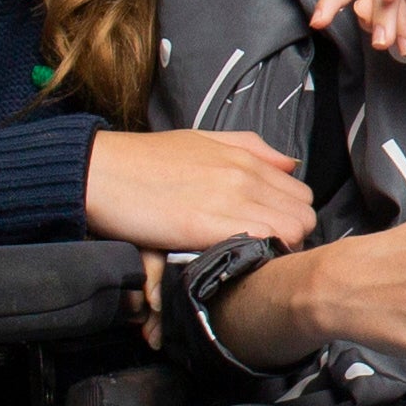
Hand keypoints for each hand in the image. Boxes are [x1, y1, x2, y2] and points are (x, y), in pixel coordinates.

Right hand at [85, 129, 314, 251]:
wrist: (102, 171)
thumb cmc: (145, 160)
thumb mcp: (203, 140)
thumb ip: (251, 148)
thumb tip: (290, 163)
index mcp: (246, 156)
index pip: (301, 194)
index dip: (291, 218)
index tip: (272, 234)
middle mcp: (246, 175)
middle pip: (303, 216)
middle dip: (291, 239)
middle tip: (263, 254)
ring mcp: (230, 198)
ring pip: (292, 232)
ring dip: (278, 252)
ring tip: (250, 262)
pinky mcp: (207, 225)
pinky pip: (262, 243)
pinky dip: (258, 258)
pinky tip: (236, 264)